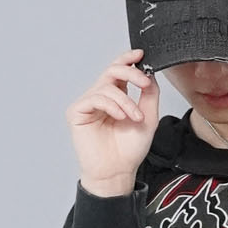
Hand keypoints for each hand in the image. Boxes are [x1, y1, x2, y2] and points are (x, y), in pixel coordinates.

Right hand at [66, 48, 160, 195]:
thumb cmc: (129, 150)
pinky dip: (111, 106)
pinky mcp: (77, 112)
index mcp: (115, 97)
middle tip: (144, 83)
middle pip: (112, 71)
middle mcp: (101, 97)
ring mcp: (88, 104)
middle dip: (131, 74)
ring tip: (135, 118)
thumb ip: (150, 95)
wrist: (117, 172)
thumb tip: (150, 73)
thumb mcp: (148, 118)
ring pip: (107, 87)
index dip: (128, 59)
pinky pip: (95, 98)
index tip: (140, 55)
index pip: (119, 70)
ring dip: (125, 101)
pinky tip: (120, 118)